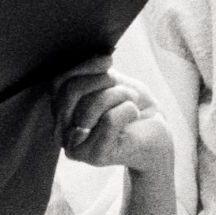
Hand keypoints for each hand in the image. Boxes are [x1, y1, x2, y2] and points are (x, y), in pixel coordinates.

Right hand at [51, 57, 172, 176]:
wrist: (156, 135)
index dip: (83, 66)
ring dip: (121, 95)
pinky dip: (129, 110)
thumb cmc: (131, 107)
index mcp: (61, 112)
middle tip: (123, 88)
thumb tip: (96, 58)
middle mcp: (61, 132)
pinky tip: (133, 116)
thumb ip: (94, 72)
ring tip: (131, 102)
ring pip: (92, 105)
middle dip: (103, 80)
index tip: (109, 61)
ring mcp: (75, 147)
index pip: (59, 82)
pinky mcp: (95, 157)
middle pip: (71, 92)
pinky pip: (109, 120)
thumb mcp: (110, 82)